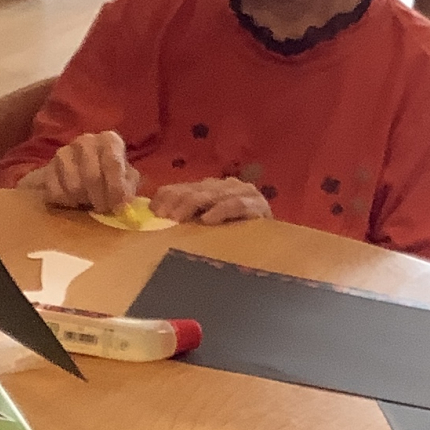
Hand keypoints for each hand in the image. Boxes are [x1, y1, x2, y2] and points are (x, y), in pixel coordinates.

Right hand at [16, 130, 136, 212]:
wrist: (82, 170)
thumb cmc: (110, 175)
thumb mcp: (127, 178)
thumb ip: (129, 187)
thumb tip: (124, 201)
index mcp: (109, 140)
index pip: (112, 163)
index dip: (115, 189)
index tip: (117, 206)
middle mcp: (86, 141)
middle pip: (92, 177)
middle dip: (100, 199)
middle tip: (103, 209)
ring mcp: (64, 152)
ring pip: (74, 186)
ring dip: (83, 201)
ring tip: (89, 201)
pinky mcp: (48, 169)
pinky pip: (56, 192)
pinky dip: (67, 203)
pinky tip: (74, 201)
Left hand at [149, 177, 270, 226]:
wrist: (275, 244)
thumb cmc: (235, 236)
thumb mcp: (206, 223)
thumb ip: (186, 215)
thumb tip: (154, 215)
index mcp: (212, 187)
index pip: (184, 187)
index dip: (167, 196)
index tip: (154, 211)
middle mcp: (226, 185)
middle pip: (196, 190)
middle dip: (177, 202)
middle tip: (164, 218)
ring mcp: (243, 192)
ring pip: (213, 195)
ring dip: (193, 205)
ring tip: (178, 218)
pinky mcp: (258, 205)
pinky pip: (237, 205)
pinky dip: (222, 211)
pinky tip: (208, 220)